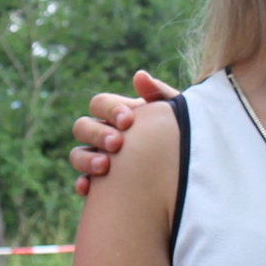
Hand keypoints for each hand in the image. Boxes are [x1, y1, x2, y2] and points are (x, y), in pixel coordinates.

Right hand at [68, 70, 180, 194]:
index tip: (128, 121)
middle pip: (82, 126)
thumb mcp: (175, 116)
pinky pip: (81, 183)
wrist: (188, 173)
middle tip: (117, 143)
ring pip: (76, 154)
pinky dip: (82, 184)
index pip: (100, 103)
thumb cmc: (180, 138)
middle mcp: (103, 134)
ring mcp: (99, 159)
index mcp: (118, 114)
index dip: (110, 109)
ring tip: (105, 166)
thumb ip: (159, 94)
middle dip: (97, 133)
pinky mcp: (99, 186)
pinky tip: (89, 189)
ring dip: (86, 158)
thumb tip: (139, 76)